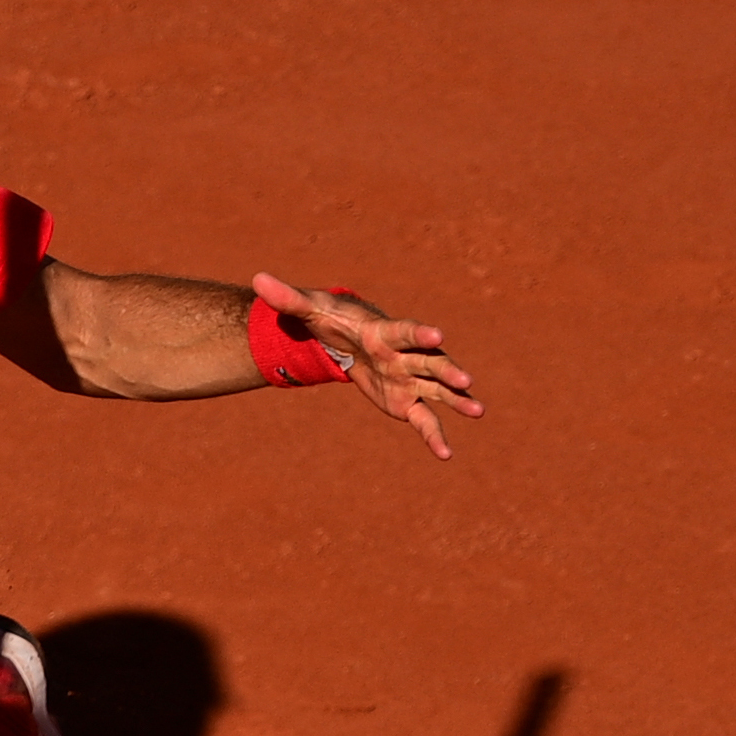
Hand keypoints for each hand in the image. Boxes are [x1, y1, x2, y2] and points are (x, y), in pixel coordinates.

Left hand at [250, 271, 485, 459]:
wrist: (344, 340)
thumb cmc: (330, 320)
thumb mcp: (308, 309)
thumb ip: (287, 298)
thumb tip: (257, 280)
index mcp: (384, 333)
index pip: (405, 332)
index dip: (420, 335)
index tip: (438, 336)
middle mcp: (404, 355)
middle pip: (430, 362)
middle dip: (448, 370)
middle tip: (467, 380)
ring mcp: (409, 378)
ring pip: (437, 389)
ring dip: (457, 400)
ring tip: (478, 411)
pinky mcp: (407, 401)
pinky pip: (424, 419)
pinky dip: (434, 436)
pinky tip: (445, 455)